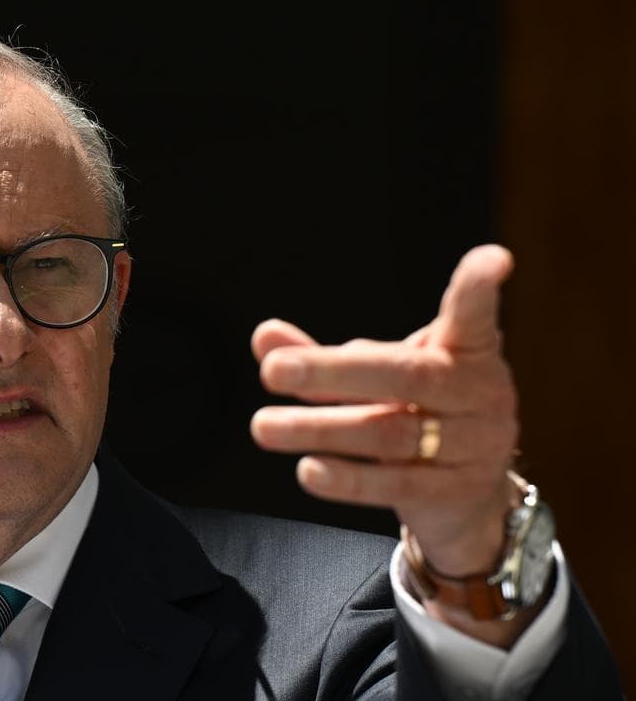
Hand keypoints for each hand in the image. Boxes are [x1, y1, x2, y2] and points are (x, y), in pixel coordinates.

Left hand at [251, 245, 519, 581]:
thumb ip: (324, 359)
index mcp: (467, 351)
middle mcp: (481, 392)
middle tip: (272, 371)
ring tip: (265, 426)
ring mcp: (477, 444)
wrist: (467, 496)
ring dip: (320, 428)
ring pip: (392, 432)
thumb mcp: (377, 379)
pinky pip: (398, 484)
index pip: (474, 315)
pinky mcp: (457, 492)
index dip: (480, 287)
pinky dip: (349, 479)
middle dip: (333, 372)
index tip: (493, 261)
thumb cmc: (417, 414)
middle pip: (408, 376)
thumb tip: (264, 336)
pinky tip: (309, 469)